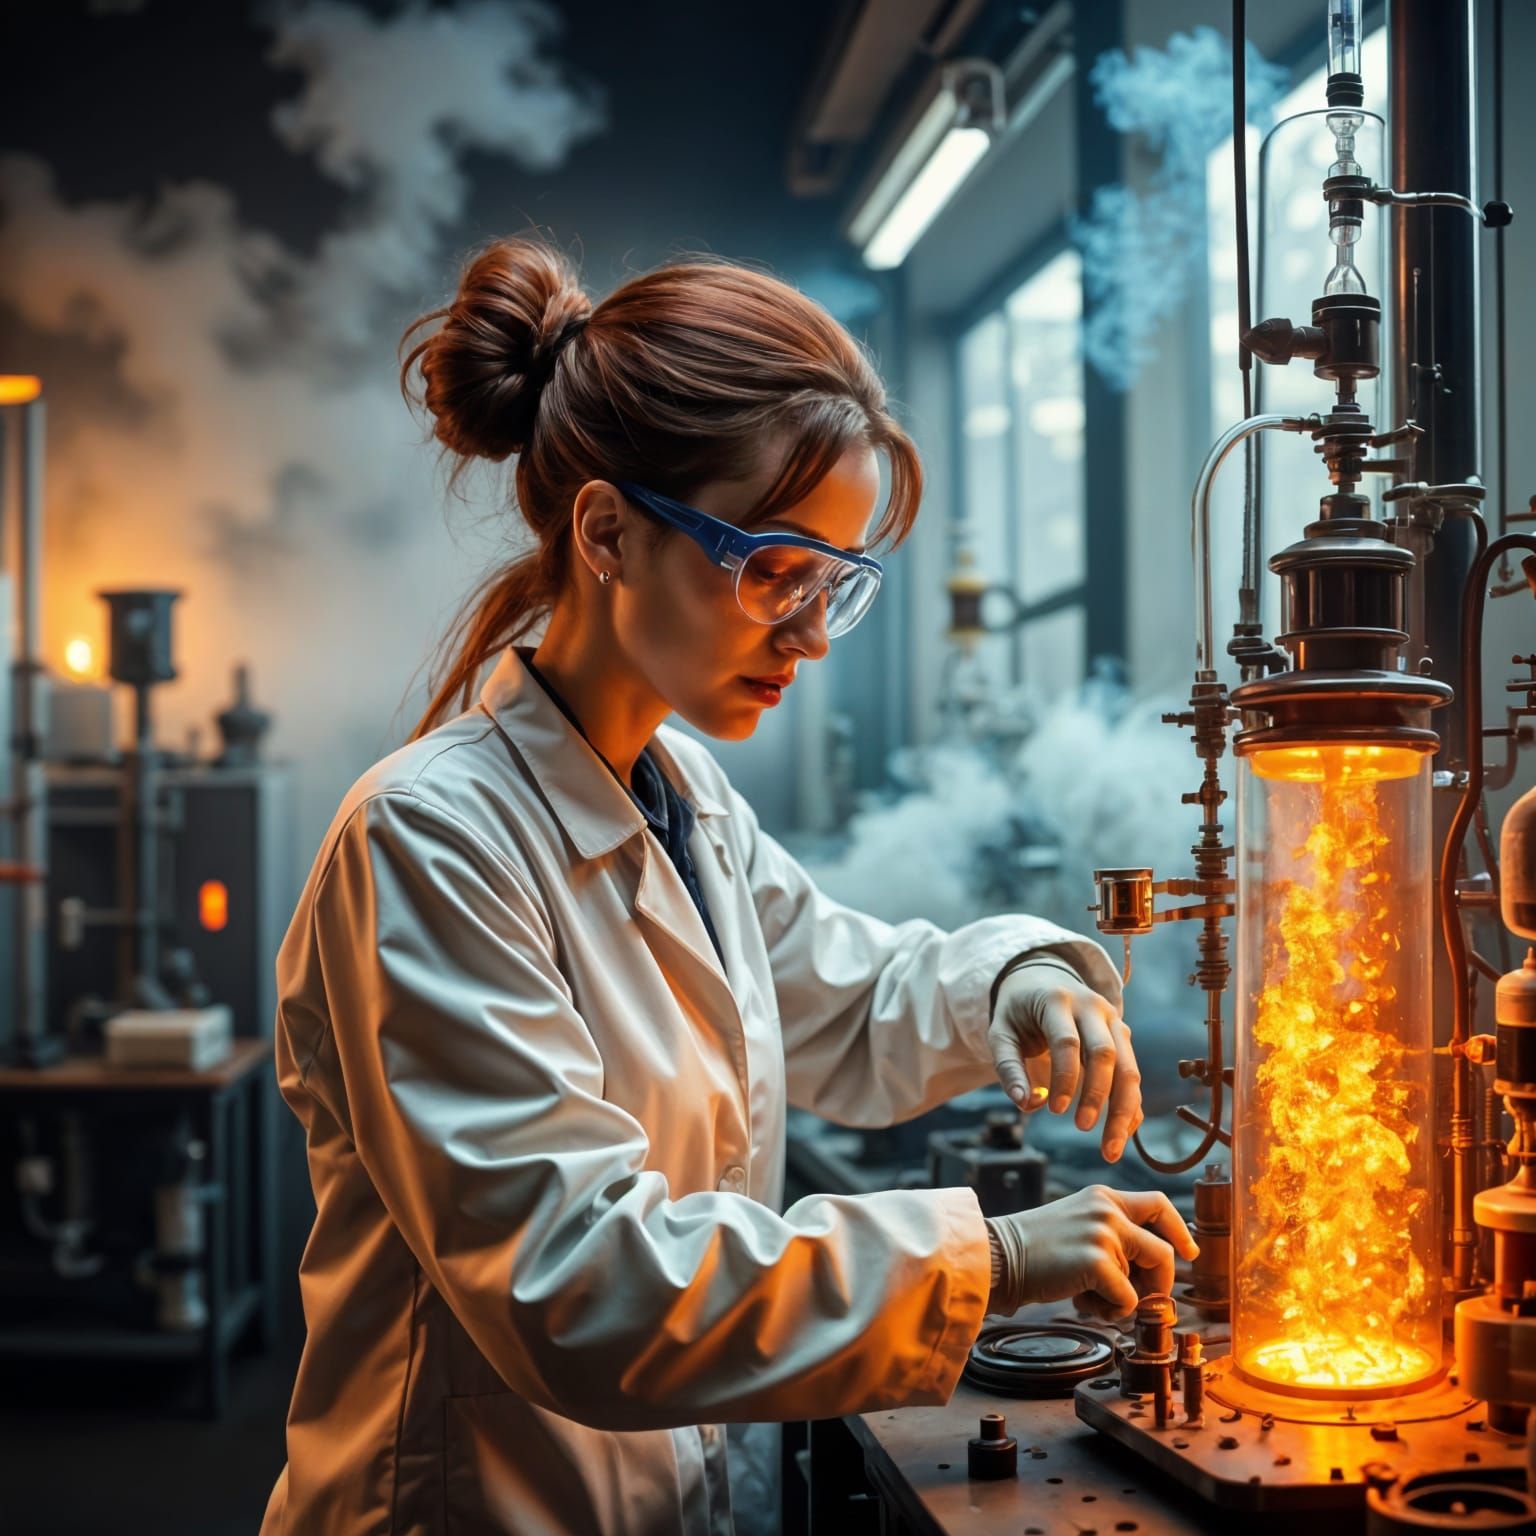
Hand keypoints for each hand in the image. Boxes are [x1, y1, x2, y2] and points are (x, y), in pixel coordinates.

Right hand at [985, 1185, 1197, 1321]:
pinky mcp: (1096, 1262)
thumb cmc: (1036, 1248)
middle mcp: (1107, 1210)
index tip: (1189, 1252)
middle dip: (1160, 1281)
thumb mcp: (1078, 1223)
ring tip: (1094, 1297)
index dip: (1179, 1230)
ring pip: (1147, 1278)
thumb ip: (1112, 1235)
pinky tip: (1086, 1303)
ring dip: (1129, 1297)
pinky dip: (1114, 1310)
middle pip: (1163, 1248)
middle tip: (1141, 1297)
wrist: (1001, 1256)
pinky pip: (1129, 1300)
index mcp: (1103, 1197)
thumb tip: (1148, 1271)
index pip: (1158, 1203)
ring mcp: (1103, 1234)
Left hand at [987, 960, 1141, 1161]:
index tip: (1056, 1111)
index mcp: (1057, 1000)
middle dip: (1098, 1095)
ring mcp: (1113, 1020)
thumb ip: (1008, 1067)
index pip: (1067, 1042)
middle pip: (1105, 1053)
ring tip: (1109, 1149)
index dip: (1065, 1078)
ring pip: (1129, 1067)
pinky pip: (1132, 1074)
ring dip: (1123, 1110)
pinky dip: (1131, 1106)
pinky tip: (1122, 1135)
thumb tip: (1026, 1103)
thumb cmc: (1019, 1011)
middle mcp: (1092, 1007)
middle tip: (1082, 1128)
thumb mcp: (1001, 1032)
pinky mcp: (1123, 1036)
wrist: (1043, 979)